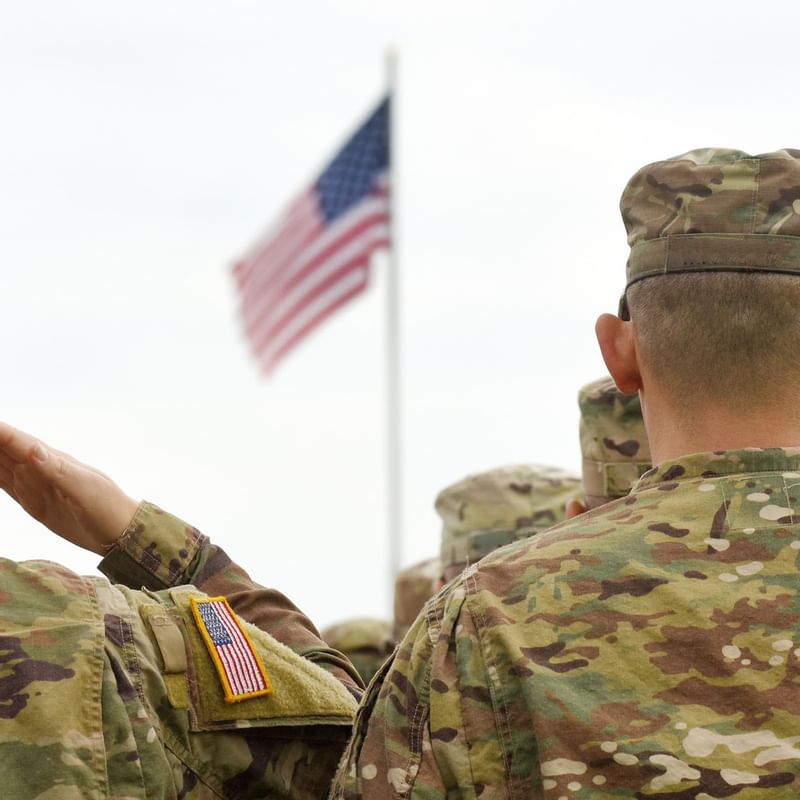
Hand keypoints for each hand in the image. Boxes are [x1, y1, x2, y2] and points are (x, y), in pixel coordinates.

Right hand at [0, 421, 139, 554]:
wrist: (118, 531)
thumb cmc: (107, 506)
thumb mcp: (83, 488)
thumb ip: (57, 470)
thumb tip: (33, 448)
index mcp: (51, 460)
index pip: (16, 441)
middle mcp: (39, 468)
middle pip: (3, 448)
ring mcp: (34, 483)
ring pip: (0, 464)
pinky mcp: (32, 501)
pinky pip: (4, 484)